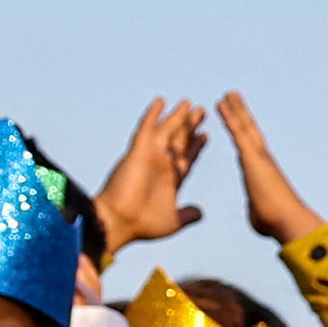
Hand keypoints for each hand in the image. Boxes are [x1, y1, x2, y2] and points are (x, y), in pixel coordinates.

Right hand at [94, 98, 205, 252]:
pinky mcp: (139, 152)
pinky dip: (154, 115)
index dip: (196, 146)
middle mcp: (161, 164)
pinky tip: (161, 101)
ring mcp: (151, 156)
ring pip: (167, 131)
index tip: (206, 134)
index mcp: (171, 179)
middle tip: (202, 111)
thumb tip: (200, 213)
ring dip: (177, 117)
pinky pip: (147, 129)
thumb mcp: (174, 221)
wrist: (121, 223)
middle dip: (191, 127)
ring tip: (189, 103)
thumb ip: (188, 215)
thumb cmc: (143, 225)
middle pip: (180, 140)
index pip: (186, 157)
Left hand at [220, 94, 327, 246]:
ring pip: (244, 126)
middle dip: (241, 114)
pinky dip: (230, 116)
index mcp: (261, 172)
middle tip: (233, 98)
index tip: (237, 121)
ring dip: (236, 109)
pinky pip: (238, 131)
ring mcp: (258, 155)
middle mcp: (262, 159)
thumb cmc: (275, 223)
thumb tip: (258, 212)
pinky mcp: (252, 156)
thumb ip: (256, 207)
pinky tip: (222, 103)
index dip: (243, 133)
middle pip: (249, 131)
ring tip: (228, 94)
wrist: (287, 221)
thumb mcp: (260, 214)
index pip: (249, 147)